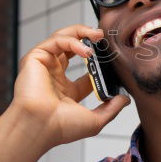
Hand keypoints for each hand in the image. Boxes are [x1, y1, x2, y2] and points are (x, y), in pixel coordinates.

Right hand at [9, 24, 130, 148]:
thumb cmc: (60, 128)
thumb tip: (124, 99)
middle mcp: (54, 75)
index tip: (112, 57)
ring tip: (97, 35)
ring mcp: (44, 66)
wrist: (40, 127)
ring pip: (62, 38)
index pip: (85, 69)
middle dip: (88, 37)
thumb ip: (111, 108)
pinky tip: (86, 50)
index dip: (99, 60)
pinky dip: (72, 41)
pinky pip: (55, 41)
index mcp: (66, 89)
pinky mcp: (35, 59)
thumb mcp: (94, 120)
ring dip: (81, 33)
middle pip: (72, 46)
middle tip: (103, 36)